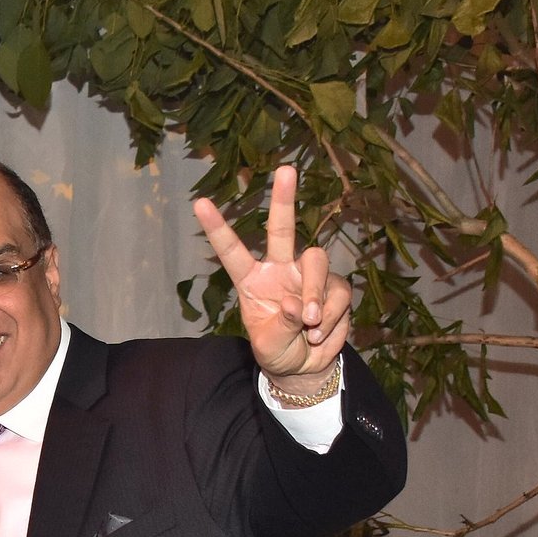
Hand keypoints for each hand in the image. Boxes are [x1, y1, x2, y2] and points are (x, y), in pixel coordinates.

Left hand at [192, 165, 352, 383]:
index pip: (232, 251)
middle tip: (285, 169)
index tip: (199, 202)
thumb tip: (297, 304)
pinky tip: (320, 335)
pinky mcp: (335, 288)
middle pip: (282, 229)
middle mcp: (280, 269)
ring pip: (317, 263)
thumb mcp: (268, 346)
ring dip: (315, 295)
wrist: (305, 367)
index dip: (217, 228)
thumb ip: (280, 325)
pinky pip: (338, 294)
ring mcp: (308, 276)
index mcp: (252, 280)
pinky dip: (332, 318)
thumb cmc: (278, 351)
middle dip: (283, 199)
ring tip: (310, 325)